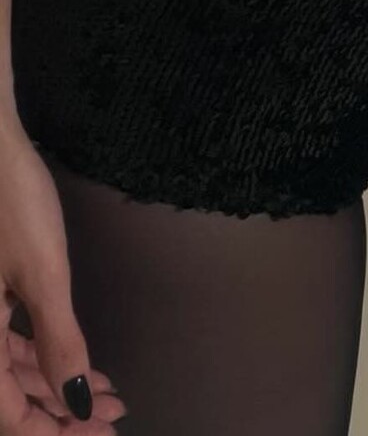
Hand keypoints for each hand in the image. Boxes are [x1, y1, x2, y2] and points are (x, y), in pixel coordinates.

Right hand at [0, 122, 126, 430]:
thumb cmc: (11, 202)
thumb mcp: (42, 274)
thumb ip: (59, 342)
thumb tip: (78, 402)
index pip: (7, 416)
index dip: (53, 432)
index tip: (99, 432)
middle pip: (9, 398)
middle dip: (62, 412)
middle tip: (111, 418)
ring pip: (11, 371)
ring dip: (56, 386)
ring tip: (108, 392)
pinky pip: (9, 342)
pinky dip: (43, 356)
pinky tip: (77, 359)